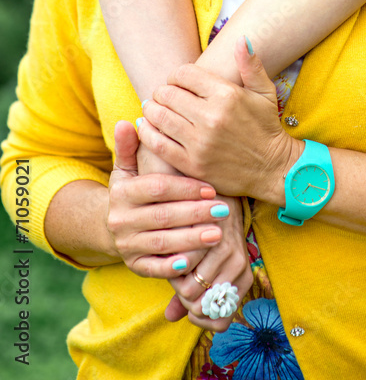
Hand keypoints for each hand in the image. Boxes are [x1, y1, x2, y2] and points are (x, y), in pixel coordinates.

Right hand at [107, 121, 227, 277]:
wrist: (115, 225)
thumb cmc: (134, 189)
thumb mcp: (129, 167)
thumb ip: (130, 147)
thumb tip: (128, 122)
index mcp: (122, 192)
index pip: (157, 188)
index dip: (185, 188)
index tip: (212, 188)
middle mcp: (120, 219)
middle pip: (162, 216)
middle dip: (195, 214)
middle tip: (224, 211)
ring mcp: (126, 244)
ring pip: (162, 243)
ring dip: (191, 239)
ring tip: (219, 234)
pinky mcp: (134, 266)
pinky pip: (156, 268)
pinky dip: (174, 266)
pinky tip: (195, 260)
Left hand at [138, 39, 302, 201]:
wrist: (272, 169)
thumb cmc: (266, 126)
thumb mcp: (265, 92)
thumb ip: (251, 64)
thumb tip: (242, 39)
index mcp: (227, 95)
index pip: (184, 74)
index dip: (176, 75)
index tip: (178, 82)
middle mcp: (211, 117)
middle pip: (167, 94)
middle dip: (162, 92)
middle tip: (164, 96)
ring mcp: (200, 142)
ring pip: (159, 117)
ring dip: (152, 109)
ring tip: (154, 108)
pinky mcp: (191, 164)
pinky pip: (157, 144)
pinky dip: (147, 132)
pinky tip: (148, 126)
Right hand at [163, 196, 252, 330]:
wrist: (216, 196)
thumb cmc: (205, 237)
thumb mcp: (199, 268)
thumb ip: (187, 294)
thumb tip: (170, 317)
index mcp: (241, 282)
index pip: (220, 323)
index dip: (198, 317)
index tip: (187, 300)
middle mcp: (241, 270)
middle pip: (200, 308)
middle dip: (183, 297)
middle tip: (180, 276)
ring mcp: (232, 254)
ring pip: (191, 289)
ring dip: (177, 279)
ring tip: (177, 260)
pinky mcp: (218, 238)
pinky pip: (188, 266)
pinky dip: (177, 262)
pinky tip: (177, 248)